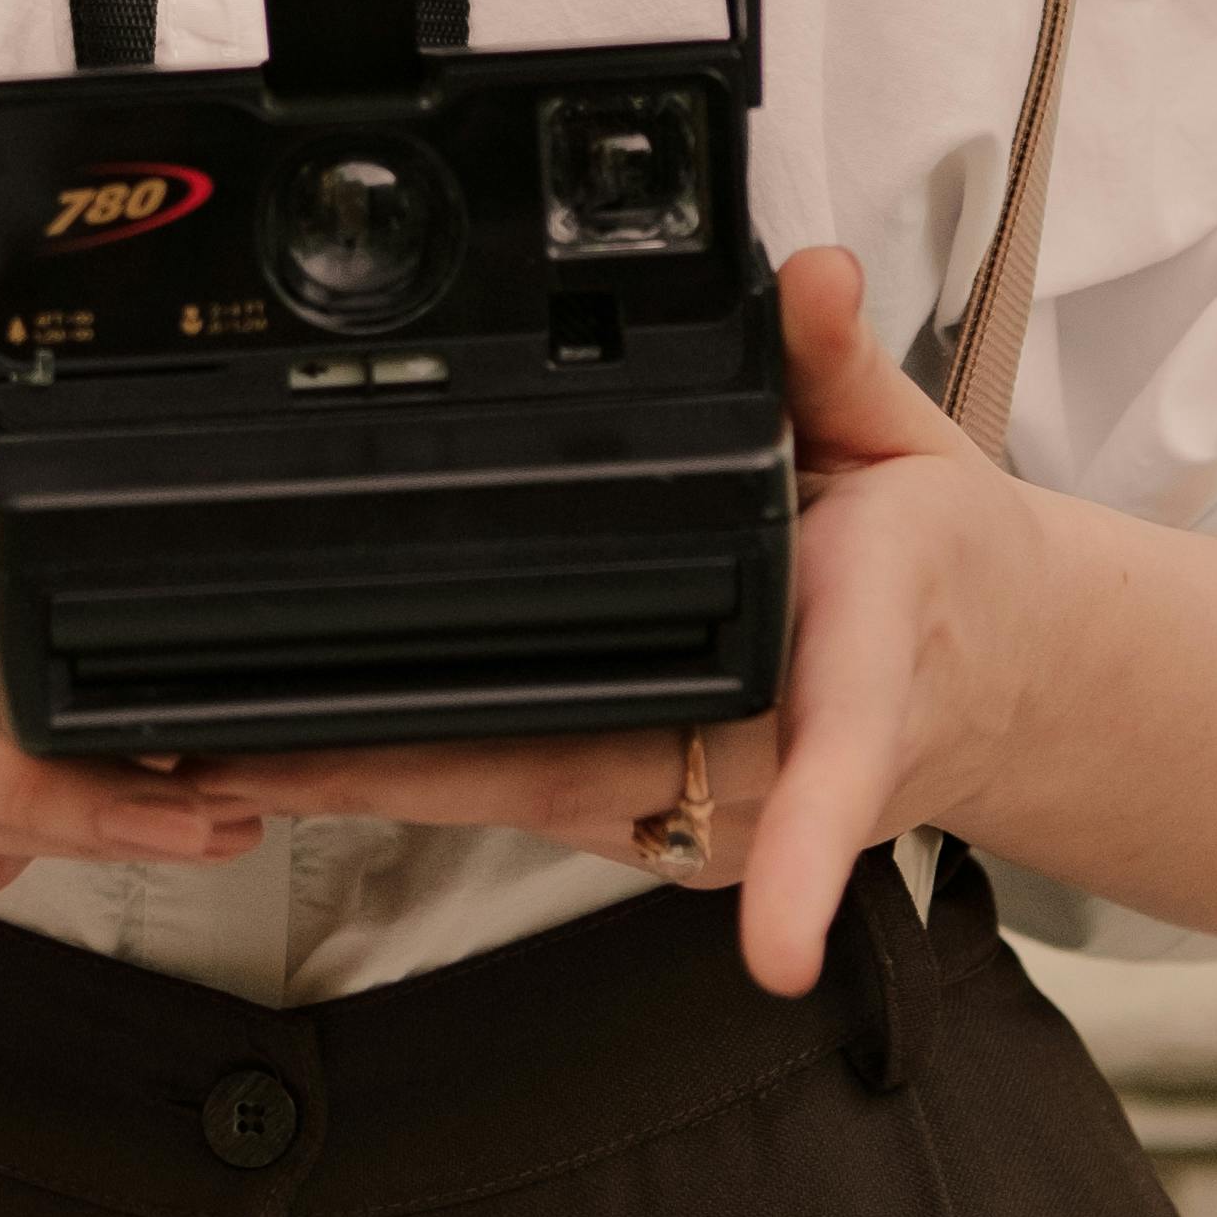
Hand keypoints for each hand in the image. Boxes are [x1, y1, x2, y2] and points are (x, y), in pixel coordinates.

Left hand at [203, 249, 1046, 1001]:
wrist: (992, 676)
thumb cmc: (942, 572)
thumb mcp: (909, 443)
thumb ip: (841, 363)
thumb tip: (813, 281)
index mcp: (856, 660)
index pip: (833, 756)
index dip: (799, 848)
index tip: (772, 935)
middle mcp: (779, 766)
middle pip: (591, 785)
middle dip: (411, 776)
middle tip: (245, 754)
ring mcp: (717, 817)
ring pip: (533, 809)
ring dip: (383, 789)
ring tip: (224, 758)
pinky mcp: (666, 834)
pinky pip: (528, 807)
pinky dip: (420, 782)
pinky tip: (306, 761)